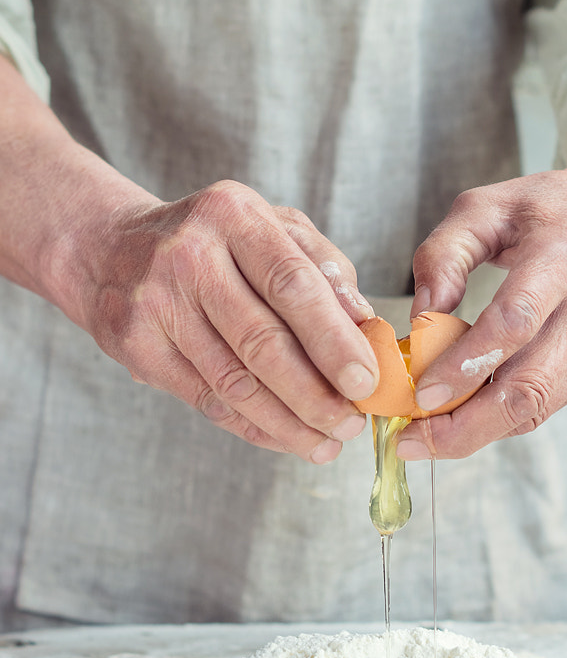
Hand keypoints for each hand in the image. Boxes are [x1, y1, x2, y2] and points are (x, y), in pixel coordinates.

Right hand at [65, 181, 379, 461]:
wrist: (110, 250)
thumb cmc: (215, 242)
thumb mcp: (271, 227)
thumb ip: (323, 267)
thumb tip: (365, 325)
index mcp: (233, 215)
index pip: (292, 283)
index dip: (333, 340)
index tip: (366, 382)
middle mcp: (189, 255)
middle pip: (262, 340)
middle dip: (315, 393)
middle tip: (351, 424)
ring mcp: (156, 303)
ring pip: (234, 381)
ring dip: (287, 421)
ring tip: (326, 443)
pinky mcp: (137, 347)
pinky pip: (206, 400)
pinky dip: (252, 426)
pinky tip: (286, 437)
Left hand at [397, 82, 566, 459]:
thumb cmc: (547, 208)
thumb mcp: (484, 206)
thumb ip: (443, 254)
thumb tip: (421, 318)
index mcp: (562, 256)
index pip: (514, 323)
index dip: (466, 366)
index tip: (421, 394)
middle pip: (529, 386)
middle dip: (466, 425)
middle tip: (411, 441)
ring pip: (537, 407)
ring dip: (477, 432)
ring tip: (425, 437)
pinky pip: (544, 405)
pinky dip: (499, 420)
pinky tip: (461, 418)